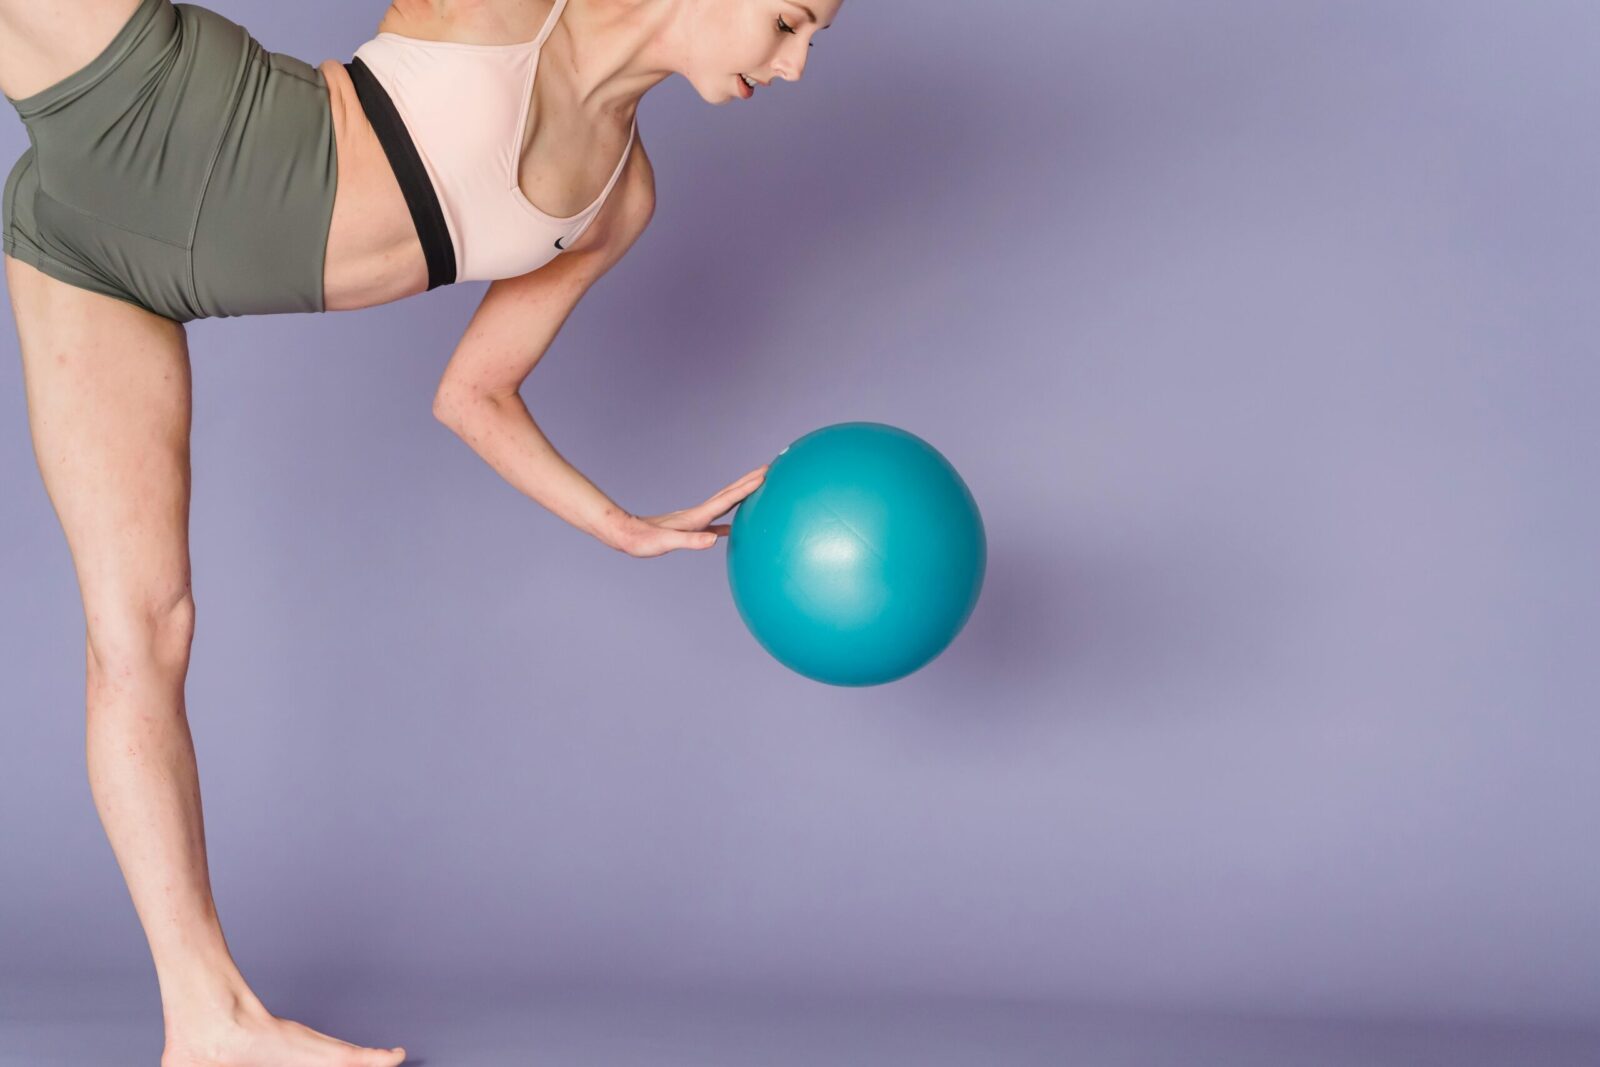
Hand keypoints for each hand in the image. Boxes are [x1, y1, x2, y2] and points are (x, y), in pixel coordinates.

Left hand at [614, 464, 768, 557]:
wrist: (625, 535)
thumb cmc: (643, 541)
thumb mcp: (667, 543)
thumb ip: (691, 541)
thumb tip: (715, 538)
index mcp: (696, 517)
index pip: (727, 499)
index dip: (746, 488)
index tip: (764, 476)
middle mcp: (698, 514)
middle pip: (729, 494)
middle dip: (749, 482)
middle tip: (769, 469)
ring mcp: (695, 520)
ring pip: (724, 503)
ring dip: (741, 494)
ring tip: (757, 487)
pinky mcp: (690, 528)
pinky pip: (716, 520)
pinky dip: (729, 518)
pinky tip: (734, 526)